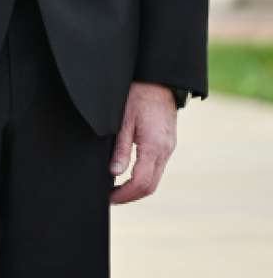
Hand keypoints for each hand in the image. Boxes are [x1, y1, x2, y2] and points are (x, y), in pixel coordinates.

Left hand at [109, 82, 177, 204]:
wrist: (158, 79)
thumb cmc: (138, 94)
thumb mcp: (123, 119)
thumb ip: (120, 148)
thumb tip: (114, 173)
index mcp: (154, 146)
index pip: (142, 183)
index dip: (125, 195)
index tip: (109, 198)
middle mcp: (165, 150)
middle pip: (151, 186)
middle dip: (130, 195)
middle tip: (111, 197)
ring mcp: (169, 147)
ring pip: (155, 177)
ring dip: (137, 187)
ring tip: (116, 188)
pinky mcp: (168, 143)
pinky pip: (157, 166)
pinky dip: (144, 175)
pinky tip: (129, 173)